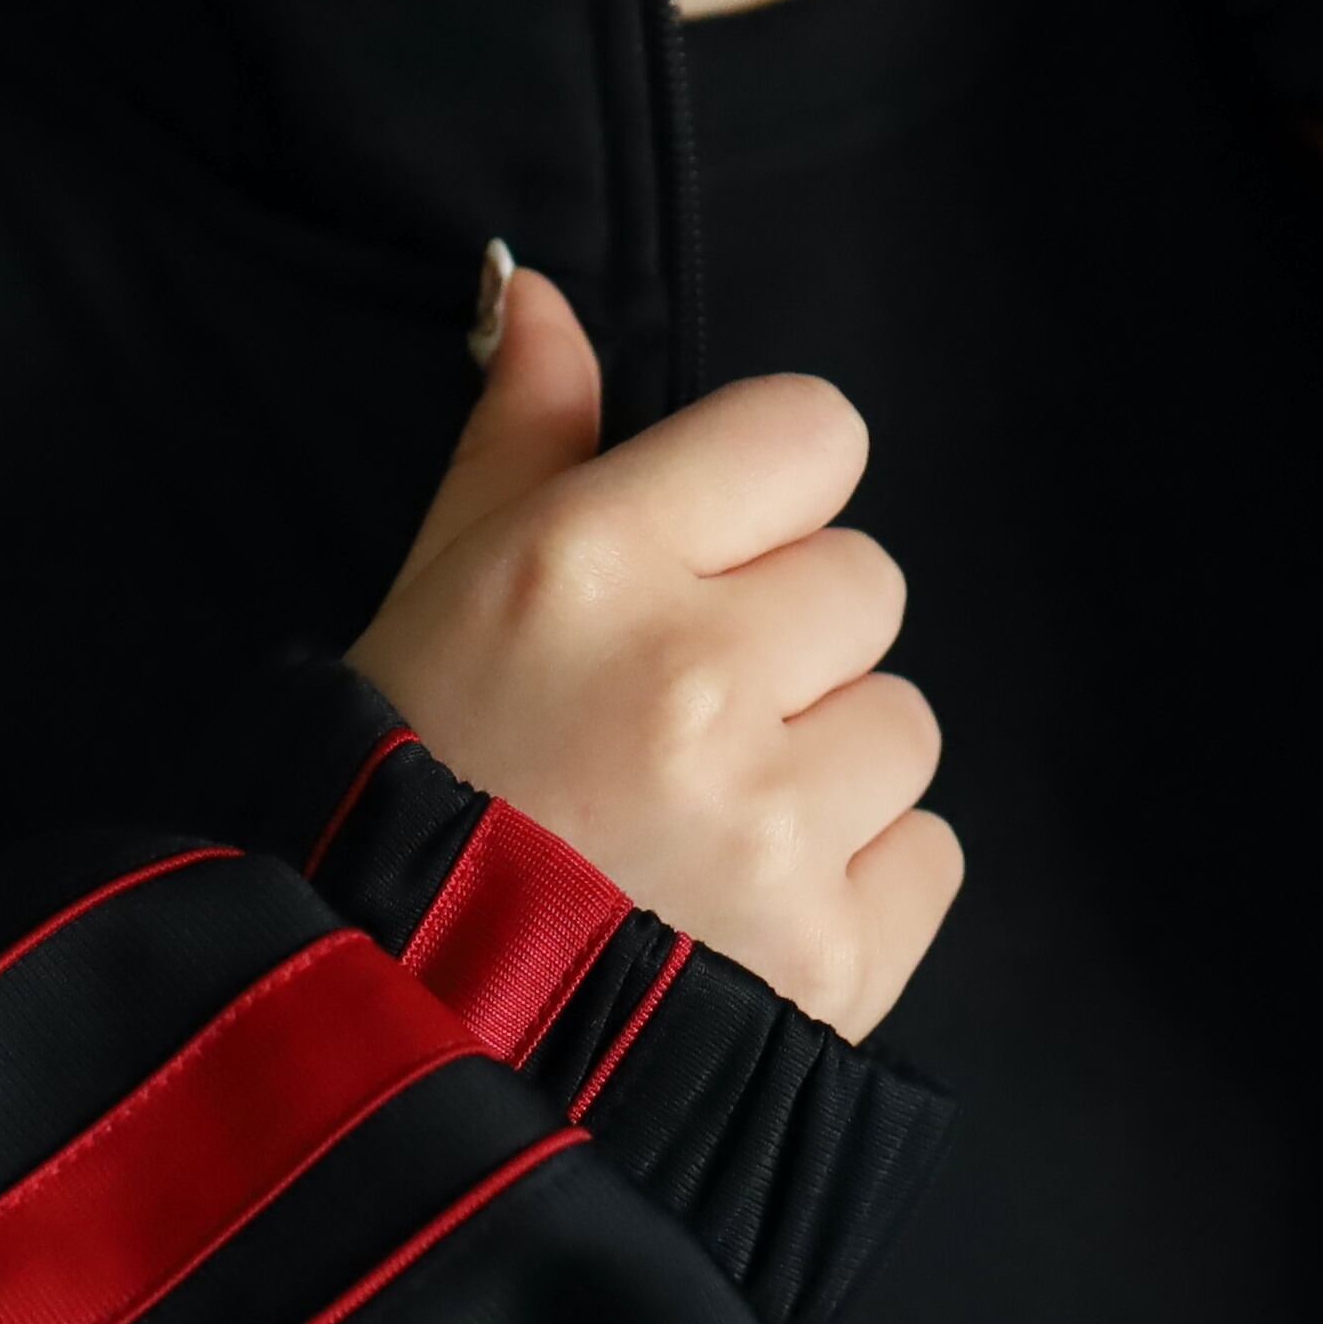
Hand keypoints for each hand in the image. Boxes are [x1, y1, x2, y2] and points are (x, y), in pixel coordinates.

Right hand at [346, 253, 961, 1038]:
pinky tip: (748, 909)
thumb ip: (520, 439)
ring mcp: (771, 824)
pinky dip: (858, 885)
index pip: (814, 434)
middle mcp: (697, 677)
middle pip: (864, 586)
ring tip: (703, 829)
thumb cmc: (406, 791)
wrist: (395, 1029)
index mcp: (592, 563)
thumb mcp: (436, 592)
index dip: (770, 498)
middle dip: (792, 646)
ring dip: (827, 770)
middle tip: (676, 726)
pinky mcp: (831, 954)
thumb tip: (541, 294)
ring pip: (904, 725)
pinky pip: (927, 856)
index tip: (708, 566)